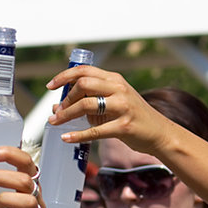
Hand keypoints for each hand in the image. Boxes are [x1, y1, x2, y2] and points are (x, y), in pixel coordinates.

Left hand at [45, 65, 171, 155]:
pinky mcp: (123, 126)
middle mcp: (118, 89)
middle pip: (83, 84)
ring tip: (55, 123)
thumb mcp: (113, 102)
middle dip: (65, 98)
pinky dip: (78, 135)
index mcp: (114, 79)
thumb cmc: (131, 117)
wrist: (158, 132)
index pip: (84, 70)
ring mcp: (122, 106)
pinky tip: (66, 138)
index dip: (64, 76)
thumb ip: (89, 101)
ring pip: (86, 104)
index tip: (50, 86)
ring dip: (66, 114)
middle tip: (56, 112)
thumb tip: (56, 108)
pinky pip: (95, 130)